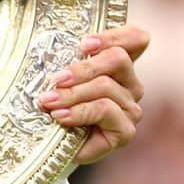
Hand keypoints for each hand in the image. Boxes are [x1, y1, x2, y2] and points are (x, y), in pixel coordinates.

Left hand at [38, 24, 148, 164]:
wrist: (52, 148)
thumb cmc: (56, 108)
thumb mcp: (59, 79)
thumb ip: (66, 62)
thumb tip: (49, 46)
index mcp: (119, 67)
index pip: (136, 39)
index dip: (113, 36)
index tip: (84, 45)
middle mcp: (130, 85)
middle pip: (118, 59)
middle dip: (83, 68)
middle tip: (55, 80)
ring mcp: (130, 108)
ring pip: (105, 86)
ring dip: (72, 93)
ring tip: (48, 102)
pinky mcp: (125, 131)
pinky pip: (104, 110)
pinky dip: (78, 112)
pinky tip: (60, 116)